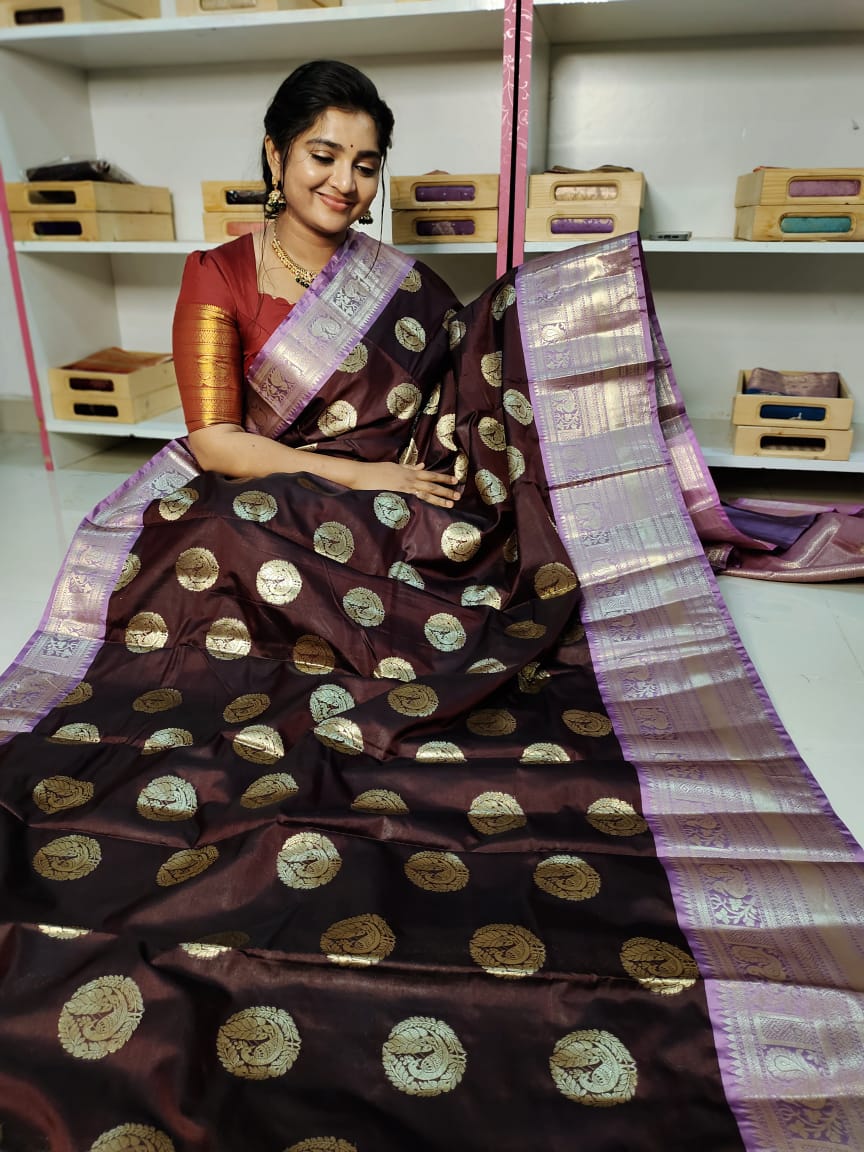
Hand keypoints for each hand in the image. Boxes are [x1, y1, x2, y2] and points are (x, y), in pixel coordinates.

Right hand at [346, 461, 460, 506]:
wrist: (361, 474)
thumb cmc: (376, 470)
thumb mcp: (394, 466)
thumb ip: (409, 467)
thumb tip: (422, 466)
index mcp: (409, 472)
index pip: (430, 475)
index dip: (443, 478)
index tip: (455, 481)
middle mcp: (409, 479)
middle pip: (431, 485)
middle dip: (446, 490)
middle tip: (458, 495)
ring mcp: (404, 487)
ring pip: (425, 493)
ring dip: (439, 498)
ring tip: (450, 503)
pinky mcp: (397, 494)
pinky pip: (413, 499)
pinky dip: (423, 503)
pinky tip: (432, 508)